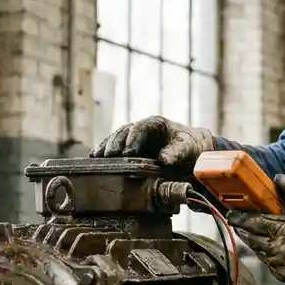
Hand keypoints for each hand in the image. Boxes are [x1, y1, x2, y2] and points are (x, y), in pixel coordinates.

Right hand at [89, 115, 214, 170]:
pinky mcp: (128, 149)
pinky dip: (104, 152)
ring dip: (106, 148)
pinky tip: (93, 159)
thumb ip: (176, 152)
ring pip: (116, 139)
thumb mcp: (186, 148)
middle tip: (108, 156)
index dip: (132, 140)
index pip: (140, 129)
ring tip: (96, 158)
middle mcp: (141, 129)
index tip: (128, 153)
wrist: (190, 151)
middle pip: (123, 133)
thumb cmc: (189, 147)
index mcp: (155, 124)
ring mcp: (133, 138)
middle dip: (115, 144)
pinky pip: (114, 148)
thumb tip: (163, 160)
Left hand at [227, 174, 284, 284]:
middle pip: (252, 239)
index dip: (240, 218)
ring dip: (252, 242)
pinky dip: (264, 256)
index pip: (256, 223)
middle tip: (236, 222)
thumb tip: (278, 178)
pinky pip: (269, 265)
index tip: (232, 213)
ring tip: (248, 233)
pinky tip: (266, 248)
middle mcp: (283, 248)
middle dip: (242, 230)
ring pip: (259, 252)